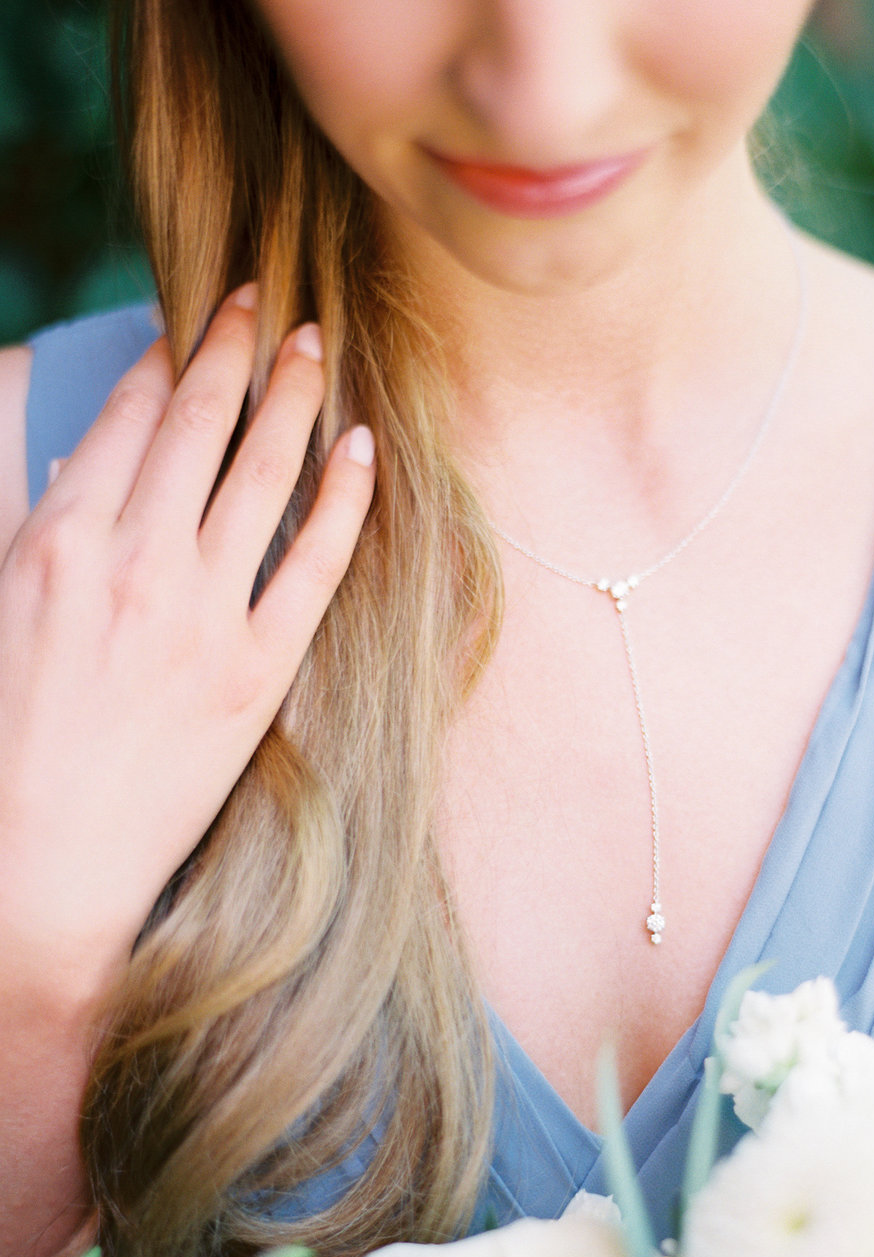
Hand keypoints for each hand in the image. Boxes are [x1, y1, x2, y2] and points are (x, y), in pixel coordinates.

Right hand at [0, 284, 375, 1006]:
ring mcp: (201, 615)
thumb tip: (63, 457)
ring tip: (319, 346)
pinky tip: (361, 449)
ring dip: (295, 396)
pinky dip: (343, 500)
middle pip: (200, 425)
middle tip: (266, 299)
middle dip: (236, 347)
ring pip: (262, 474)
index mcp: (56, 540)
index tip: (195, 327)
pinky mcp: (256, 673)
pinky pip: (315, 565)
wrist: (37, 864)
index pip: (127, 418)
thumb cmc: (0, 743)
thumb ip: (29, 524)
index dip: (169, 360)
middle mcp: (134, 561)